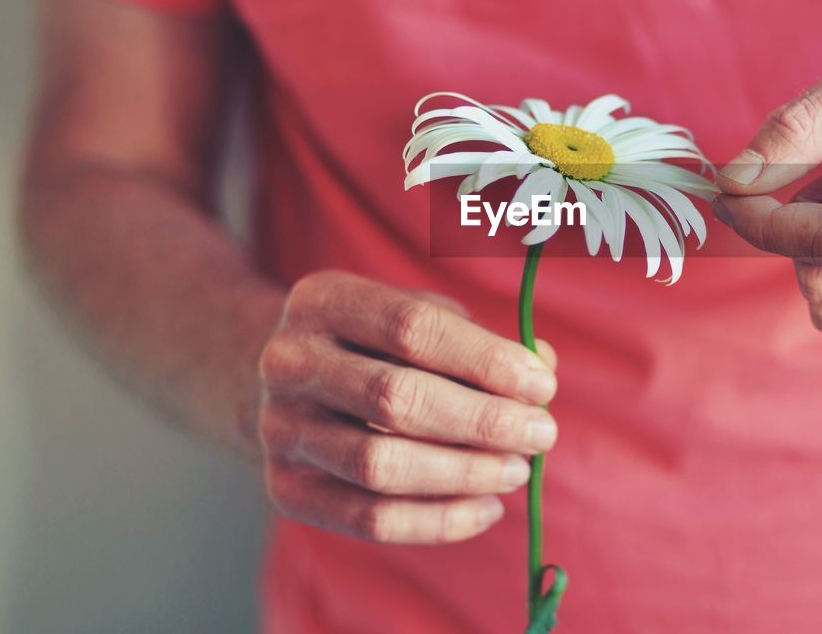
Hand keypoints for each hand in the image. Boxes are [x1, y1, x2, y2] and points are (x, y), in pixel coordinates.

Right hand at [257, 270, 558, 542]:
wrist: (291, 383)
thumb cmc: (377, 344)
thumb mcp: (420, 317)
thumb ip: (481, 340)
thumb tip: (542, 367)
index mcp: (324, 300)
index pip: (412, 328)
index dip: (485, 360)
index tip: (543, 385)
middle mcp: (289, 361)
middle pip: (395, 399)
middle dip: (482, 421)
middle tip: (542, 434)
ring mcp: (278, 429)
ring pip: (379, 465)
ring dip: (464, 473)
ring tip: (517, 470)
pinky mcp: (284, 489)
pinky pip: (368, 519)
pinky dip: (438, 521)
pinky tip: (487, 508)